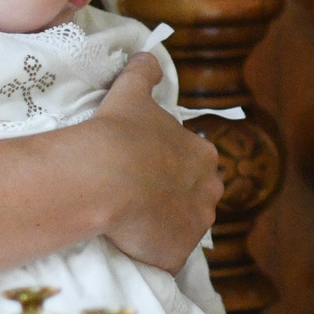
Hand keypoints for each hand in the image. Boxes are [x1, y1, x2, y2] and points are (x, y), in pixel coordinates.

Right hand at [85, 56, 222, 266]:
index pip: (195, 164)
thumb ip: (145, 72)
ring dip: (163, 228)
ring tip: (131, 224)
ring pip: (183, 229)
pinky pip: (165, 257)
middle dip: (174, 199)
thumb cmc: (120, 132)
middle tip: (138, 198)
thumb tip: (149, 56)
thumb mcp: (132, 92)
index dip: (169, 168)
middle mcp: (210, 192)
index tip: (144, 170)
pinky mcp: (176, 255)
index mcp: (203, 154)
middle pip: (197, 198)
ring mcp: (195, 226)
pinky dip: (151, 254)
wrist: (104, 176)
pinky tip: (128, 246)